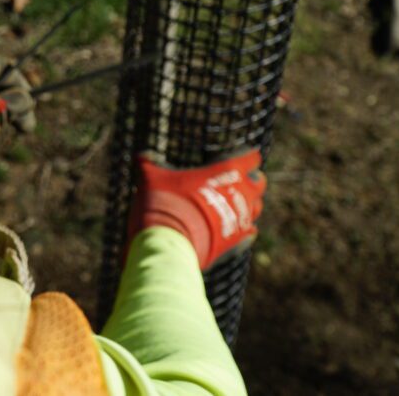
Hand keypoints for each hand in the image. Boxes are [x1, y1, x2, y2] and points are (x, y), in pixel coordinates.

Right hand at [129, 149, 265, 269]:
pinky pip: (248, 234)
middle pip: (258, 184)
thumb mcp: (150, 178)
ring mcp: (240, 220)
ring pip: (255, 209)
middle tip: (241, 180)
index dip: (247, 156)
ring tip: (237, 204)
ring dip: (249, 205)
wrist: (168, 243)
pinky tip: (240, 231)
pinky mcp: (234, 242)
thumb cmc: (162, 203)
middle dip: (252, 180)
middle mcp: (239, 194)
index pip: (249, 158)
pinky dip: (244, 231)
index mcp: (224, 172)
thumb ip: (148, 165)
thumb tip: (140, 156)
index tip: (244, 156)